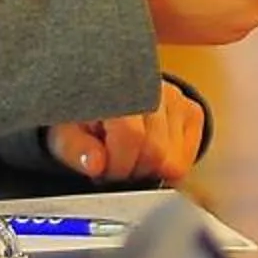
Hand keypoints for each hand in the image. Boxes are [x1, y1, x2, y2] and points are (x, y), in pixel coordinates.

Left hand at [46, 80, 207, 183]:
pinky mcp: (192, 111)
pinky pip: (188, 158)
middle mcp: (153, 85)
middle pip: (156, 151)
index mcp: (118, 88)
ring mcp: (176, 97)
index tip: (102, 172)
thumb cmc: (84, 115)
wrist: (107, 95)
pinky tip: (148, 153)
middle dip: (133, 171)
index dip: (117, 164)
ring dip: (149, 170)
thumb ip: (76, 148)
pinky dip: (167, 165)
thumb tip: (95, 163)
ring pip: (174, 159)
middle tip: (114, 168)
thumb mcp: (65, 131)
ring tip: (129, 158)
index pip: (131, 136)